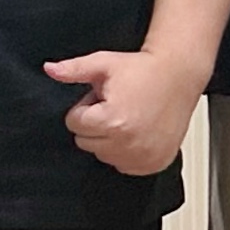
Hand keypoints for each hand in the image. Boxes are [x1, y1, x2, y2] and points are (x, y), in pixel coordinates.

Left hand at [43, 47, 204, 175]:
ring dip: (110, 138)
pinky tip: (138, 130)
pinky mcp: (155, 163)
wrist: (179, 75)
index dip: (85, 107)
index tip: (102, 97)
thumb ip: (74, 70)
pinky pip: (124, 166)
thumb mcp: (103, 64)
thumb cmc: (143, 70)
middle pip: (86, 142)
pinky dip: (126, 151)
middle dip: (95, 123)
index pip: (74, 124)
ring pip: (104, 155)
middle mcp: (127, 144)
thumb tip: (49, 69)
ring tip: (128, 116)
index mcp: (112, 121)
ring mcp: (143, 157)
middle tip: (116, 105)